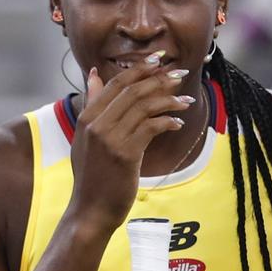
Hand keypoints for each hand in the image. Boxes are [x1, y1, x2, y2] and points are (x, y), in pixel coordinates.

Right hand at [64, 54, 195, 232]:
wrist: (91, 210)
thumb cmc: (93, 176)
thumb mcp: (85, 137)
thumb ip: (92, 105)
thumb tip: (95, 74)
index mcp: (87, 117)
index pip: (116, 83)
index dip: (140, 68)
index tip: (159, 61)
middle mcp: (96, 124)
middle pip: (133, 90)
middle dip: (160, 79)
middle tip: (180, 75)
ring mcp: (110, 139)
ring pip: (144, 107)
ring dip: (169, 100)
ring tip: (186, 101)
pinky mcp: (125, 154)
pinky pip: (151, 127)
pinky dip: (167, 121)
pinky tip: (177, 123)